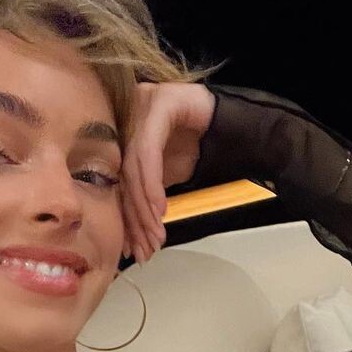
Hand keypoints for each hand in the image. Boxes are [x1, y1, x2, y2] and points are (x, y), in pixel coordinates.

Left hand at [119, 81, 216, 264]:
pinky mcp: (159, 103)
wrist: (232, 124)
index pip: (119, 181)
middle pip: (124, 176)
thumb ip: (145, 194)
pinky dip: (152, 184)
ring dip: (145, 207)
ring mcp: (140, 105)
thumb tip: (133, 233)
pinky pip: (148, 151)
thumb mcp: (166, 175)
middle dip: (136, 218)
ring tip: (155, 234)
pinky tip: (159, 209)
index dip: (126, 218)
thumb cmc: (196, 146)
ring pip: (134, 166)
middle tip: (145, 247)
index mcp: (121, 133)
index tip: (132, 248)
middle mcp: (125, 116)